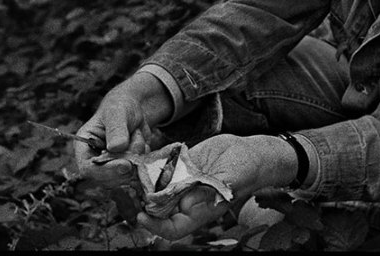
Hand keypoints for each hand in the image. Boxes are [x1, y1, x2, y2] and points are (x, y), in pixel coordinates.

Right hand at [73, 72, 172, 181]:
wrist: (133, 110)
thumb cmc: (120, 107)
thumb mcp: (117, 113)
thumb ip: (116, 129)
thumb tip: (115, 147)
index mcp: (84, 147)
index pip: (88, 169)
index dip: (106, 171)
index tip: (126, 165)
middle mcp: (95, 161)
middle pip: (108, 178)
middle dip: (127, 163)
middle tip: (137, 142)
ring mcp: (111, 167)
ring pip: (125, 177)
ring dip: (137, 158)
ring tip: (136, 135)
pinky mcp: (125, 169)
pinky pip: (137, 174)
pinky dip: (144, 160)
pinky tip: (141, 142)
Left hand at [137, 133, 296, 239]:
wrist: (250, 152)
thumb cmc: (246, 171)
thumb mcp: (230, 182)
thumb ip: (210, 190)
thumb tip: (187, 201)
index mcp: (199, 211)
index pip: (172, 228)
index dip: (155, 226)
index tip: (142, 215)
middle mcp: (187, 199)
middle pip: (158, 208)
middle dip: (142, 201)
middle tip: (128, 188)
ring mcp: (184, 182)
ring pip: (157, 187)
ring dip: (144, 182)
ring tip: (130, 171)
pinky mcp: (183, 165)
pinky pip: (164, 168)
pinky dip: (154, 164)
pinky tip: (144, 158)